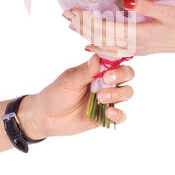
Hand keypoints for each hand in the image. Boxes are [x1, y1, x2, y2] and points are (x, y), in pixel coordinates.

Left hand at [20, 54, 135, 136]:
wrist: (46, 117)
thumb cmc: (56, 94)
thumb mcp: (68, 81)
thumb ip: (84, 72)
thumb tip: (97, 57)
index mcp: (96, 70)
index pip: (115, 60)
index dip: (117, 61)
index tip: (107, 67)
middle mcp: (105, 83)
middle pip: (127, 75)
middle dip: (121, 76)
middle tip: (105, 80)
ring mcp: (107, 99)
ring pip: (126, 93)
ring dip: (117, 94)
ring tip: (100, 98)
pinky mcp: (105, 116)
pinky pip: (121, 116)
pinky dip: (118, 114)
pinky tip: (108, 113)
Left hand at [63, 0, 174, 58]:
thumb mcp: (169, 10)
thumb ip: (145, 6)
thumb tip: (123, 2)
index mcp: (138, 34)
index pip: (104, 28)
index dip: (86, 19)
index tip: (71, 9)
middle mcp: (134, 45)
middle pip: (99, 38)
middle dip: (81, 26)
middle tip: (65, 13)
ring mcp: (137, 48)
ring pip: (104, 45)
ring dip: (87, 35)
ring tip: (72, 25)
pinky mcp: (141, 47)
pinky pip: (113, 49)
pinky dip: (98, 44)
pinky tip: (91, 43)